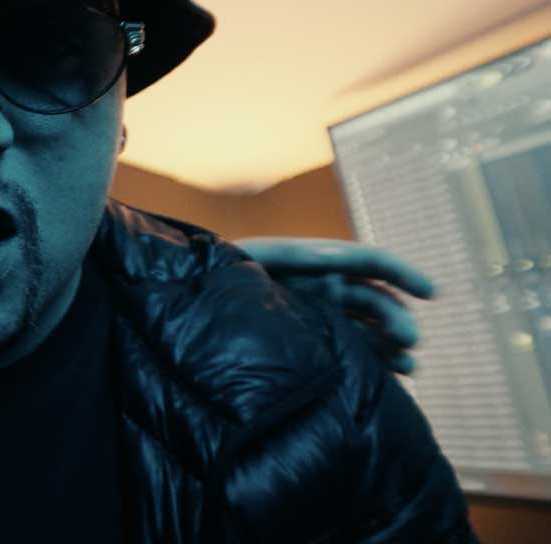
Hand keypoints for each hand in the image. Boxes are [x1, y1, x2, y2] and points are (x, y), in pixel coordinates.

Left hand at [236, 237, 435, 374]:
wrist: (201, 297)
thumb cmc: (225, 270)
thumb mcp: (256, 259)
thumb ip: (293, 258)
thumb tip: (332, 260)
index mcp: (317, 260)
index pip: (370, 262)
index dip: (402, 274)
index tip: (432, 292)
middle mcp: (325, 284)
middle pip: (374, 299)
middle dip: (397, 318)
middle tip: (412, 341)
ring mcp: (321, 311)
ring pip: (369, 326)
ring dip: (393, 343)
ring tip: (411, 365)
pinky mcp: (315, 335)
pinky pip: (353, 345)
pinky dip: (375, 358)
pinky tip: (396, 374)